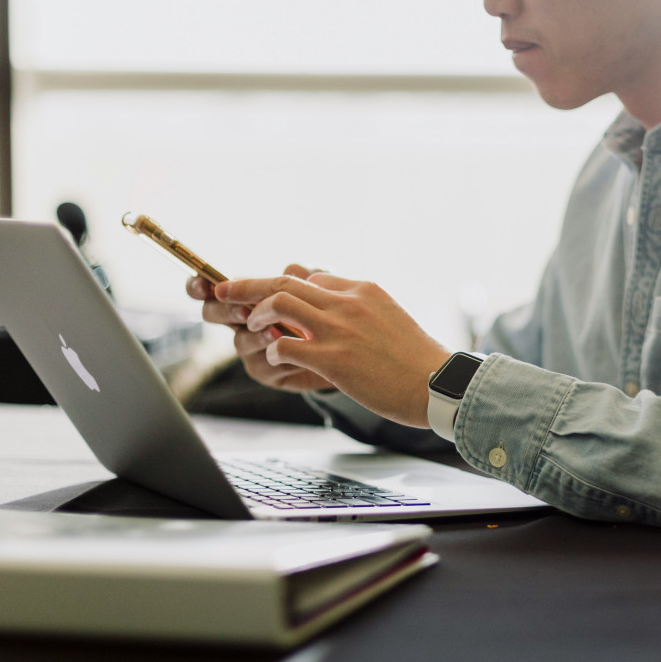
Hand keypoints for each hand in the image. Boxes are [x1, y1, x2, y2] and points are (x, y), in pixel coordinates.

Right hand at [187, 265, 335, 392]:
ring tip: (276, 332)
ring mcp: (251, 347)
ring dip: (256, 336)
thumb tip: (293, 268)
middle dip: (225, 311)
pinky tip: (298, 353)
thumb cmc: (327, 311)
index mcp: (246, 295)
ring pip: (240, 341)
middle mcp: (242, 321)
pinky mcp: (266, 370)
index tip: (204, 285)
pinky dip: (279, 357)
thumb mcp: (322, 287)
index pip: (210, 287)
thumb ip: (307, 275)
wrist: (345, 348)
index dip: (199, 285)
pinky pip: (262, 365)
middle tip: (245, 311)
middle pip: (213, 313)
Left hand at [216, 273, 451, 427]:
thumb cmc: (417, 360)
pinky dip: (274, 350)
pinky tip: (277, 359)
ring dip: (257, 315)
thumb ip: (360, 309)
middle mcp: (348, 302)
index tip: (269, 297)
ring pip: (279, 304)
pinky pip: (286, 344)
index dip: (285, 287)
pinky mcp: (333, 359)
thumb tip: (335, 309)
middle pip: (285, 280)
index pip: (313, 277)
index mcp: (363, 290)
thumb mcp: (390, 318)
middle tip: (223, 289)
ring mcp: (339, 329)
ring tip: (252, 328)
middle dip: (247, 284)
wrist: (437, 384)